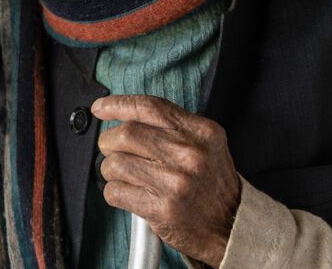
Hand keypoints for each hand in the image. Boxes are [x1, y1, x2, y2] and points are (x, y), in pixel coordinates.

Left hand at [91, 95, 240, 264]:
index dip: (118, 104)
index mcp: (201, 132)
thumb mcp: (207, 145)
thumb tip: (126, 116)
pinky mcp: (161, 208)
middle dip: (110, 142)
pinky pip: (115, 191)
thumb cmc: (212, 185)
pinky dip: (114, 192)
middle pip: (126, 134)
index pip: (149, 107)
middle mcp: (189, 154)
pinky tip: (129, 194)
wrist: (230, 227)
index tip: (100, 107)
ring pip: (115, 163)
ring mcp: (175, 182)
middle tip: (114, 151)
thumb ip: (173, 127)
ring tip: (125, 176)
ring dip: (110, 170)